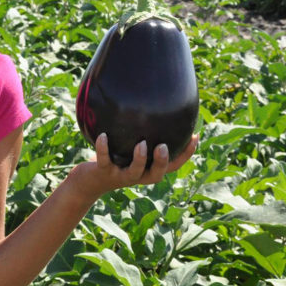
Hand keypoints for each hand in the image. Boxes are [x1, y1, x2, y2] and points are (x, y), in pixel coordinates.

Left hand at [67, 133, 198, 202]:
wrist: (90, 180)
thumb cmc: (116, 158)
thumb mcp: (131, 147)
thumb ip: (145, 134)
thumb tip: (156, 104)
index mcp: (149, 170)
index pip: (173, 166)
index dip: (186, 154)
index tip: (195, 136)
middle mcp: (138, 176)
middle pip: (157, 175)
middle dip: (163, 162)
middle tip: (164, 146)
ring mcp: (121, 175)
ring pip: (135, 173)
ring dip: (139, 159)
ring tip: (142, 144)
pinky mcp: (103, 172)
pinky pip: (104, 161)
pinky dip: (103, 149)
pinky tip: (103, 135)